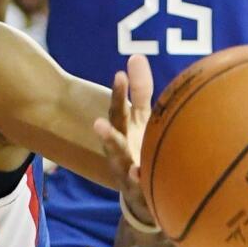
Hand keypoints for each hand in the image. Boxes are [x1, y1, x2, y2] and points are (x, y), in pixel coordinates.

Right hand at [92, 54, 154, 225]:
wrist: (148, 190)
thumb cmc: (146, 144)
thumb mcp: (144, 116)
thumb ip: (141, 89)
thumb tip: (136, 56)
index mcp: (124, 128)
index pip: (119, 109)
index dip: (119, 94)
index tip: (120, 75)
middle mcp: (120, 149)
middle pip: (113, 138)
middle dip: (107, 131)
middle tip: (99, 122)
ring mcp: (127, 170)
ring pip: (119, 162)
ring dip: (115, 158)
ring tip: (117, 155)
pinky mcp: (139, 189)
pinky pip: (138, 186)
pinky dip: (137, 180)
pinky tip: (139, 174)